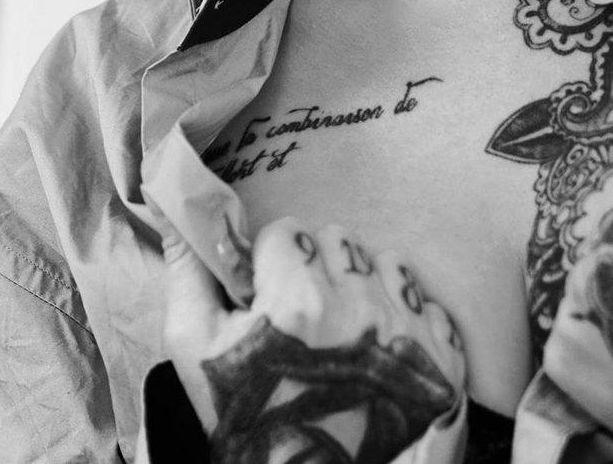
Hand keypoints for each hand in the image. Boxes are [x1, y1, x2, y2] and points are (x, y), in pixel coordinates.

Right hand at [161, 219, 466, 462]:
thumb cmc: (242, 416)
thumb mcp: (194, 346)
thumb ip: (186, 266)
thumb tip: (171, 196)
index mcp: (298, 302)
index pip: (288, 232)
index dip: (272, 263)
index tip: (268, 297)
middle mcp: (360, 309)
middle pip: (338, 240)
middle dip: (318, 268)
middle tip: (304, 318)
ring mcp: (407, 334)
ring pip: (386, 263)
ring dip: (365, 286)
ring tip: (343, 334)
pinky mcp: (441, 361)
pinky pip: (428, 304)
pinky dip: (407, 322)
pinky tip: (381, 353)